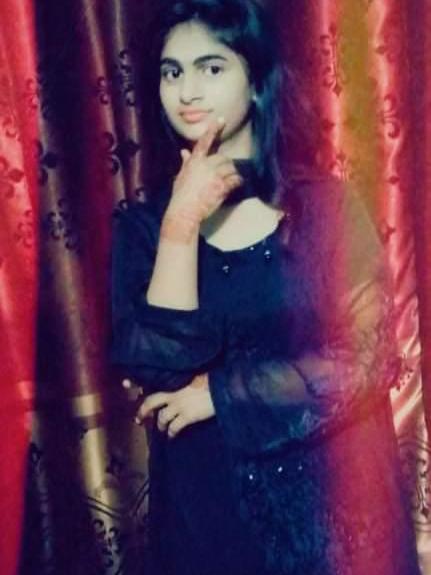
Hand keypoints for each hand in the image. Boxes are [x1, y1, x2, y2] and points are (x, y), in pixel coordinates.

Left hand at [130, 373, 214, 438]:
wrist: (224, 387)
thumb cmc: (213, 376)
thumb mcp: (197, 371)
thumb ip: (186, 376)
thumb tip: (183, 378)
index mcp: (175, 379)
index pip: (152, 379)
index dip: (136, 382)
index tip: (125, 383)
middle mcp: (173, 392)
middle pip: (151, 402)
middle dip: (142, 411)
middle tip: (139, 419)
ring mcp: (179, 405)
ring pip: (161, 418)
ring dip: (160, 425)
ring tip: (161, 428)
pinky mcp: (187, 417)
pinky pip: (174, 428)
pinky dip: (171, 433)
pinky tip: (171, 436)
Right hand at [161, 118, 242, 239]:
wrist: (184, 212)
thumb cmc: (181, 196)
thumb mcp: (180, 177)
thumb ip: (185, 163)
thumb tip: (183, 152)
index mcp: (194, 162)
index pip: (204, 142)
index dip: (213, 130)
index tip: (221, 120)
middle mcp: (205, 165)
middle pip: (223, 158)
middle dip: (226, 165)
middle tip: (225, 174)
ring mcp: (214, 175)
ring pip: (231, 168)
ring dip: (232, 174)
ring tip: (229, 181)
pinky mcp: (221, 186)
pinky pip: (235, 180)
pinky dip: (237, 182)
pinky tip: (236, 185)